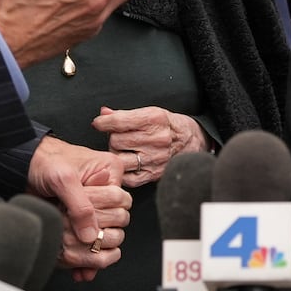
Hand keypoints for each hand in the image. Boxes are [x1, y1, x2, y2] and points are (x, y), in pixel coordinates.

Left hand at [26, 136, 130, 282]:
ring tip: (75, 254)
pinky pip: (93, 239)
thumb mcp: (63, 179)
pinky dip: (86, 255)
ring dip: (92, 248)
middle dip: (97, 233)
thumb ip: (80, 206)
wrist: (24, 166)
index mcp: (111, 170)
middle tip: (76, 235)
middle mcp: (106, 186)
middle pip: (116, 220)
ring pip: (105, 232)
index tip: (83, 222)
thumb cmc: (44, 162)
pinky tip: (79, 267)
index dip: (102, 217)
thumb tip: (92, 237)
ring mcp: (95, 203)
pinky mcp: (83, 216)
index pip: (121, 203)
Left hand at [92, 106, 206, 186]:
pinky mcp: (154, 174)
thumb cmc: (168, 125)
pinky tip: (128, 163)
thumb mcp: (150, 113)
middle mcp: (156, 139)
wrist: (192, 141)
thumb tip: (103, 113)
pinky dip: (124, 171)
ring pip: (119, 158)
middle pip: (115, 141)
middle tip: (119, 137)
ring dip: (117, 154)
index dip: (103, 122)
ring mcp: (155, 158)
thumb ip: (124, 114)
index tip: (99, 123)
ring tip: (123, 150)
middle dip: (113, 138)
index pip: (118, 122)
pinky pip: (128, 177)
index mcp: (154, 119)